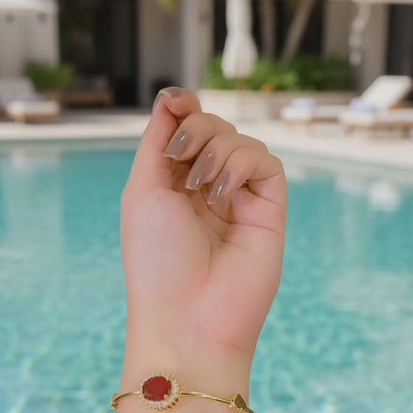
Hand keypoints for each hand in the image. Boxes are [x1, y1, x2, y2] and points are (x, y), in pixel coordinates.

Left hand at [120, 88, 285, 376]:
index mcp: (174, 186)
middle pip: (214, 127)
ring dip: (216, 150)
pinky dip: (241, 165)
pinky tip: (221, 194)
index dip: (184, 109)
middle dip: (196, 128)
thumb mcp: (143, 190)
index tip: (174, 102)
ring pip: (241, 140)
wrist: (186, 316)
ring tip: (200, 190)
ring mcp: (240, 201)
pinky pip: (266, 162)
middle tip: (181, 154)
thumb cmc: (155, 260)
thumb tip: (170, 96)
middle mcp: (209, 190)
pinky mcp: (269, 211)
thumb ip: (158, 140)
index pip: (187, 130)